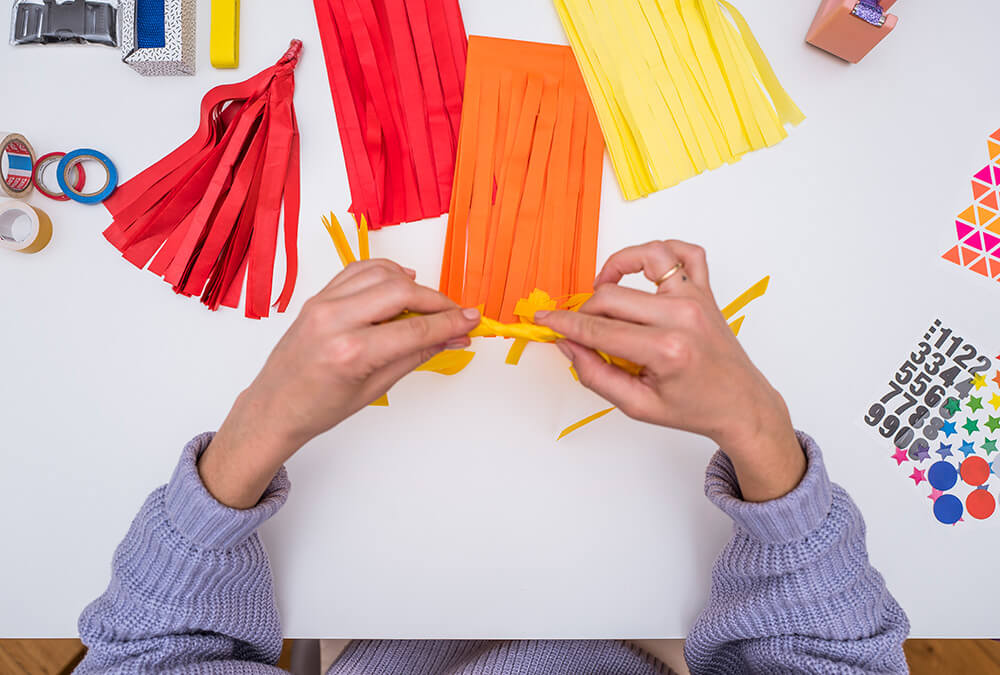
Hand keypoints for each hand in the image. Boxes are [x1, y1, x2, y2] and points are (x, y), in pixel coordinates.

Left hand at [199, 260, 480, 508]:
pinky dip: (385, 271)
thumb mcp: (376, 388)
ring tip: (428, 303)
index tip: (473, 320)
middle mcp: (335, 320)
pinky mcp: (318, 296)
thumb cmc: (320, 407)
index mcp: (351, 352)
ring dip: (412, 283)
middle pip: (402, 291)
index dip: (451, 323)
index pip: (415, 329)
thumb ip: (416, 355)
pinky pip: (358, 270)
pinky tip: (401, 284)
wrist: (274, 406)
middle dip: (436, 300)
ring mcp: (323, 303)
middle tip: (456, 314)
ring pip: (381, 273)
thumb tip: (453, 337)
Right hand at [534, 241, 804, 501]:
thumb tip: (568, 345)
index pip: (598, 329)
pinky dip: (661, 253)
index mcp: (665, 350)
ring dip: (618, 267)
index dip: (564, 324)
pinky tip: (643, 272)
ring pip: (647, 257)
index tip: (544, 320)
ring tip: (606, 289)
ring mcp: (696, 298)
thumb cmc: (693, 408)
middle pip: (612, 296)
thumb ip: (596, 375)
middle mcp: (682, 317)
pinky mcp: (705, 291)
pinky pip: (685, 252)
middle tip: (580, 329)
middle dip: (584, 311)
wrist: (740, 405)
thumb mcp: (637, 406)